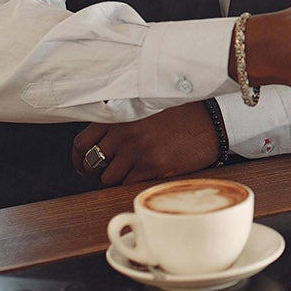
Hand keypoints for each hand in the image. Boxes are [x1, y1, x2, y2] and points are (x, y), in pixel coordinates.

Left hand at [71, 101, 219, 186]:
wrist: (212, 121)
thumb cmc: (182, 112)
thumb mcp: (147, 107)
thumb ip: (123, 119)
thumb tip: (103, 139)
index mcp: (119, 116)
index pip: (81, 142)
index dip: (77, 158)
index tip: (81, 165)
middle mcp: (124, 133)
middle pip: (92, 163)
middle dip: (95, 171)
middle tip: (104, 172)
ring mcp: (137, 151)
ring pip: (108, 178)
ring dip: (114, 179)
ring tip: (128, 173)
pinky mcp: (152, 166)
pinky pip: (127, 183)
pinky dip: (131, 183)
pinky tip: (142, 176)